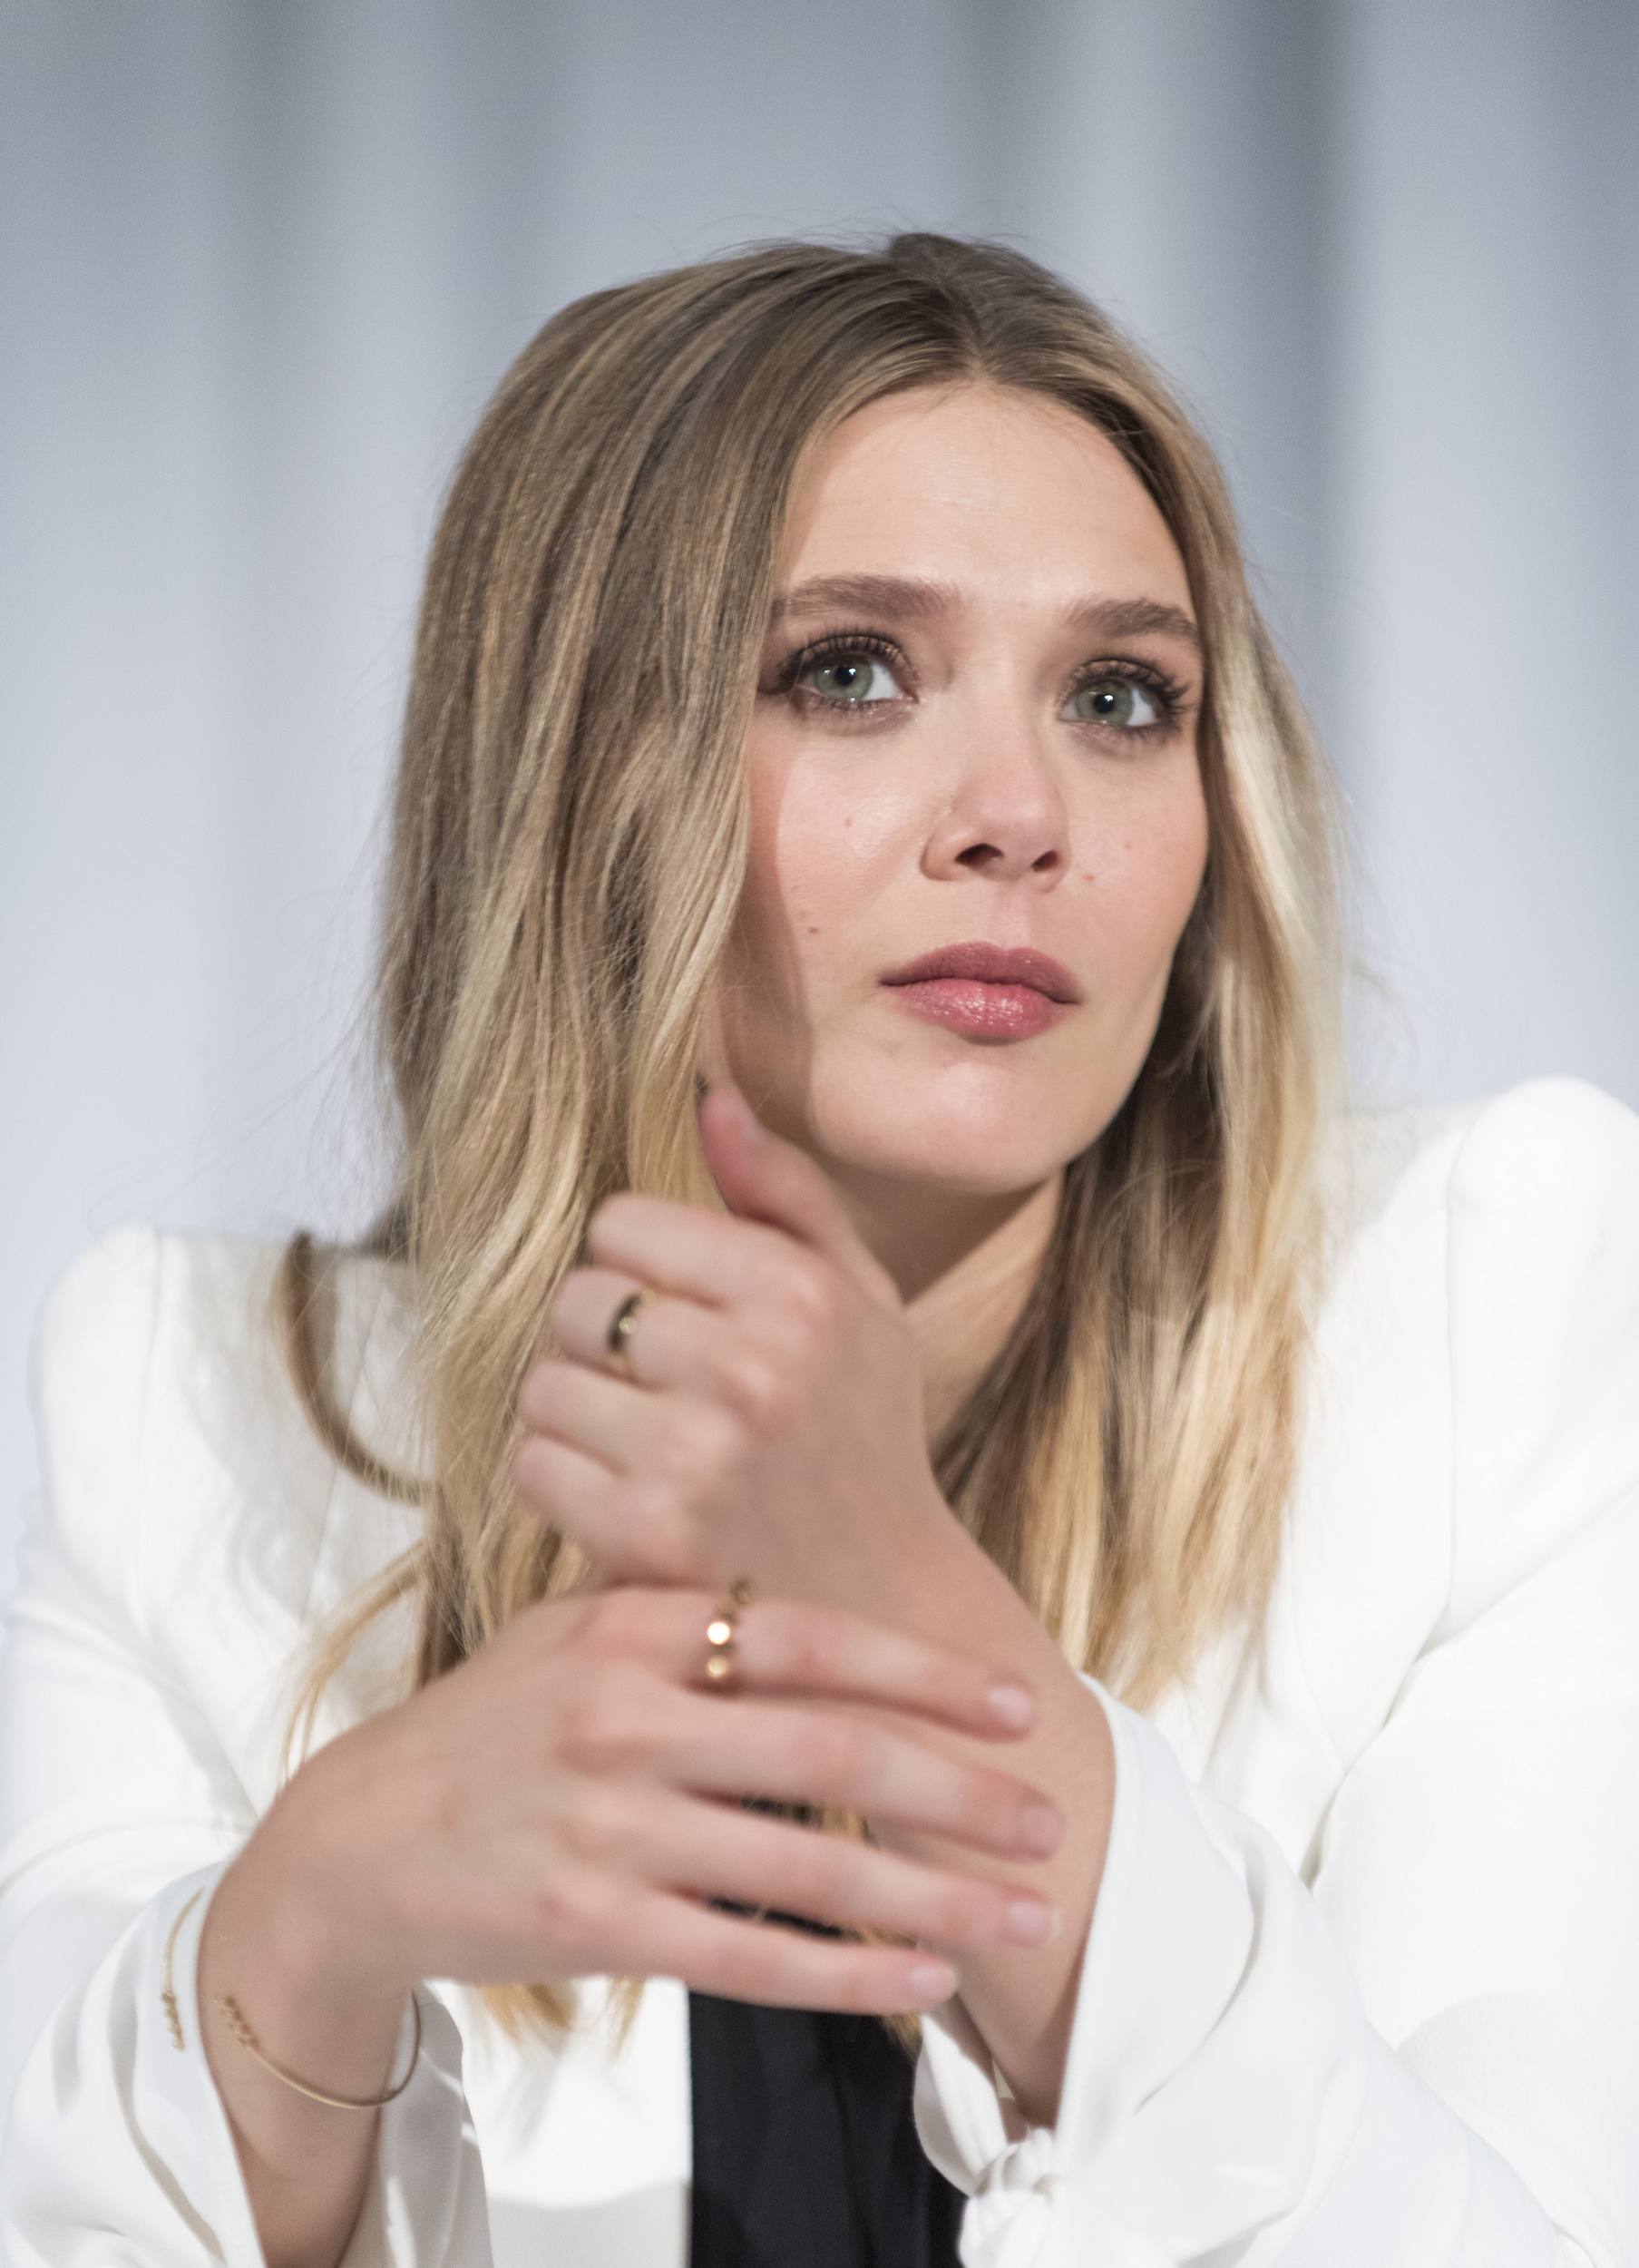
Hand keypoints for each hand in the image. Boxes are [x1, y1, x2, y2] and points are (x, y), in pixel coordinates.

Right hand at [256, 1587, 1063, 2014]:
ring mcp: (607, 1825)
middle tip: (1049, 1823)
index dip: (925, 1675)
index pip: (813, 1641)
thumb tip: (840, 1613)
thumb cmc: (496, 1725)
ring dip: (931, 1897)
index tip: (1017, 1705)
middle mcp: (625, 1717)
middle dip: (959, 1793)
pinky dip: (844, 1973)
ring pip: (806, 1868)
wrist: (359, 1837)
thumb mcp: (578, 1633)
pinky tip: (918, 1978)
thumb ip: (693, 1621)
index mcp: (633, 1626)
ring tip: (1018, 1914)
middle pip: (831, 1755)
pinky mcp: (591, 1923)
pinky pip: (746, 1955)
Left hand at [512, 1083, 949, 1607]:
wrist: (883, 1602)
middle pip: (577, 1300)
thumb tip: (713, 1096)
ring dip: (574, 1410)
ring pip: (544, 1382)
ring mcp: (696, 1454)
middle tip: (654, 1385)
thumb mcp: (861, 1304)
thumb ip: (787, 1196)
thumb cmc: (861, 1435)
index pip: (621, 1224)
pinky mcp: (646, 1534)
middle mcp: (752, 1366)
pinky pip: (534, 1464)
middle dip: (600, 1338)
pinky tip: (620, 1493)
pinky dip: (560, 1478)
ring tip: (637, 1441)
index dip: (638, 1268)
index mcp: (799, 1292)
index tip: (680, 1315)